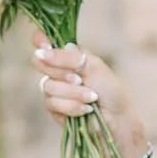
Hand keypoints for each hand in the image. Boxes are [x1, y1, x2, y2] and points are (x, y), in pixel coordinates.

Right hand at [30, 37, 148, 157]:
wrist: (116, 116)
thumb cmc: (109, 88)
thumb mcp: (91, 65)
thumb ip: (66, 57)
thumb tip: (40, 52)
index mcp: (66, 55)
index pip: (43, 43)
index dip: (39, 41)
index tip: (44, 45)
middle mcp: (56, 71)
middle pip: (40, 63)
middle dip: (62, 72)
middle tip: (80, 79)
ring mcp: (53, 90)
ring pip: (48, 87)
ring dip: (73, 93)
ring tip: (92, 97)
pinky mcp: (54, 110)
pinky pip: (52, 104)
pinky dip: (72, 106)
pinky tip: (86, 109)